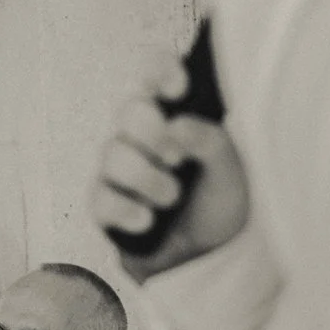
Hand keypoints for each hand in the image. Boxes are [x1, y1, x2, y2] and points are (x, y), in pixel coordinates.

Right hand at [93, 55, 249, 282]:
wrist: (209, 259)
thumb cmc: (219, 203)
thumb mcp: (231, 171)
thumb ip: (211, 141)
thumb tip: (177, 126)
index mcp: (172, 115)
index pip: (152, 73)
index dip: (158, 70)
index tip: (179, 89)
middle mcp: (140, 136)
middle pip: (127, 110)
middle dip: (152, 133)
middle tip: (177, 158)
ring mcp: (118, 169)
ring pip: (112, 154)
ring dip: (147, 178)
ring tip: (172, 198)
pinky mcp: (105, 204)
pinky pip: (99, 197)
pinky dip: (125, 209)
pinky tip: (147, 220)